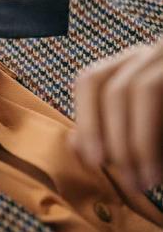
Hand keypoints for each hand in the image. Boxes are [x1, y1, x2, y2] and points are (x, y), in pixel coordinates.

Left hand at [70, 37, 162, 191]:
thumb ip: (113, 135)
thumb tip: (77, 145)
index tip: (93, 161)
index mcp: (138, 62)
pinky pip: (159, 94)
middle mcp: (157, 50)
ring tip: (146, 180)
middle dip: (111, 138)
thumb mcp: (148, 131)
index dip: (87, 120)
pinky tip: (161, 171)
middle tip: (126, 180)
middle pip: (111, 85)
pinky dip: (153, 135)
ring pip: (141, 88)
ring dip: (137, 141)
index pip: (91, 80)